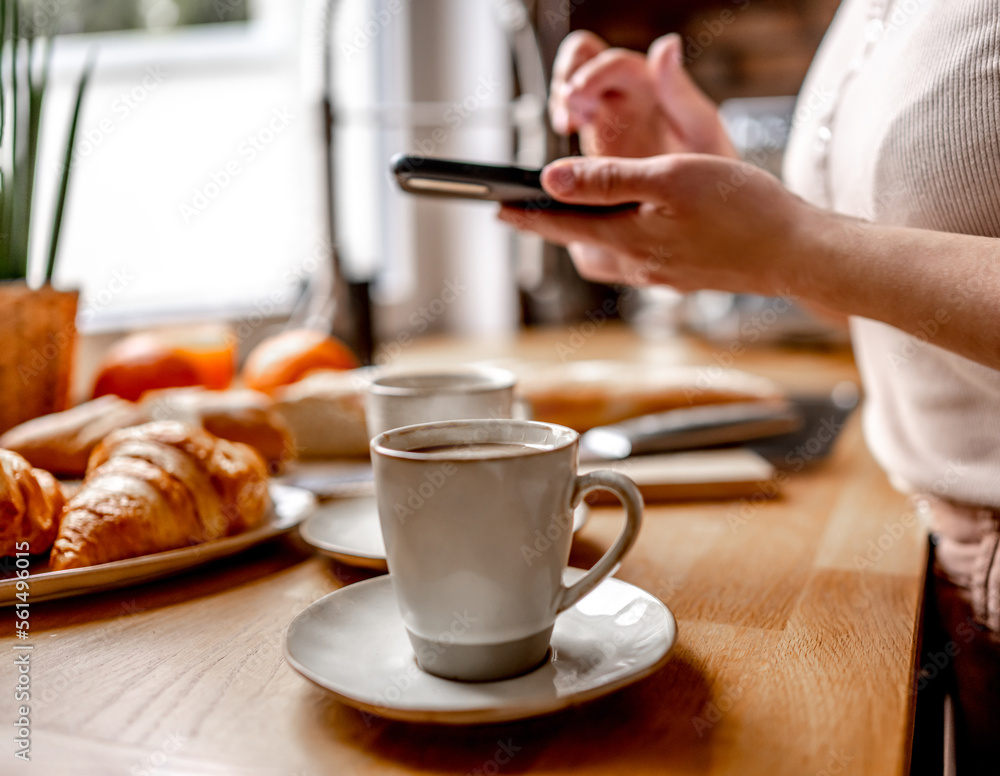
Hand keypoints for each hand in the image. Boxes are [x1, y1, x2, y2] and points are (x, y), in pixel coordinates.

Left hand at [499, 154, 826, 297]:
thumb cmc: (743, 208)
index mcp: (628, 239)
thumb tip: (551, 181)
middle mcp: (639, 265)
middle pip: (580, 248)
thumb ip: (609, 180)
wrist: (797, 253)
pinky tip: (635, 233)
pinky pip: (637, 264)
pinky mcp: (684, 277)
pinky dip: (621, 247)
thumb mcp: (670, 178)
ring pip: (608, 259)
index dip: (527, 218)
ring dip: (587, 242)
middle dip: (552, 232)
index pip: (561, 226)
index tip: (498, 211)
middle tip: (529, 214)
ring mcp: (662, 276)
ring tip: (577, 221)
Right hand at [549, 31, 738, 158]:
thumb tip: (668, 45)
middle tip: (568, 108)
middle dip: (569, 77)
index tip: (580, 93)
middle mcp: (627, 97)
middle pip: (584, 60)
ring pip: (571, 90)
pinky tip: (568, 152)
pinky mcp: (596, 150)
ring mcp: (609, 120)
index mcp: (652, 86)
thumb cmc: (715, 170)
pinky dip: (563, 132)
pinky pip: (571, 130)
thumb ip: (680, 91)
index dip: (594, 72)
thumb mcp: (700, 130)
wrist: (706, 211)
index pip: (616, 62)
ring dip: (561, 101)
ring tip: (565, 125)